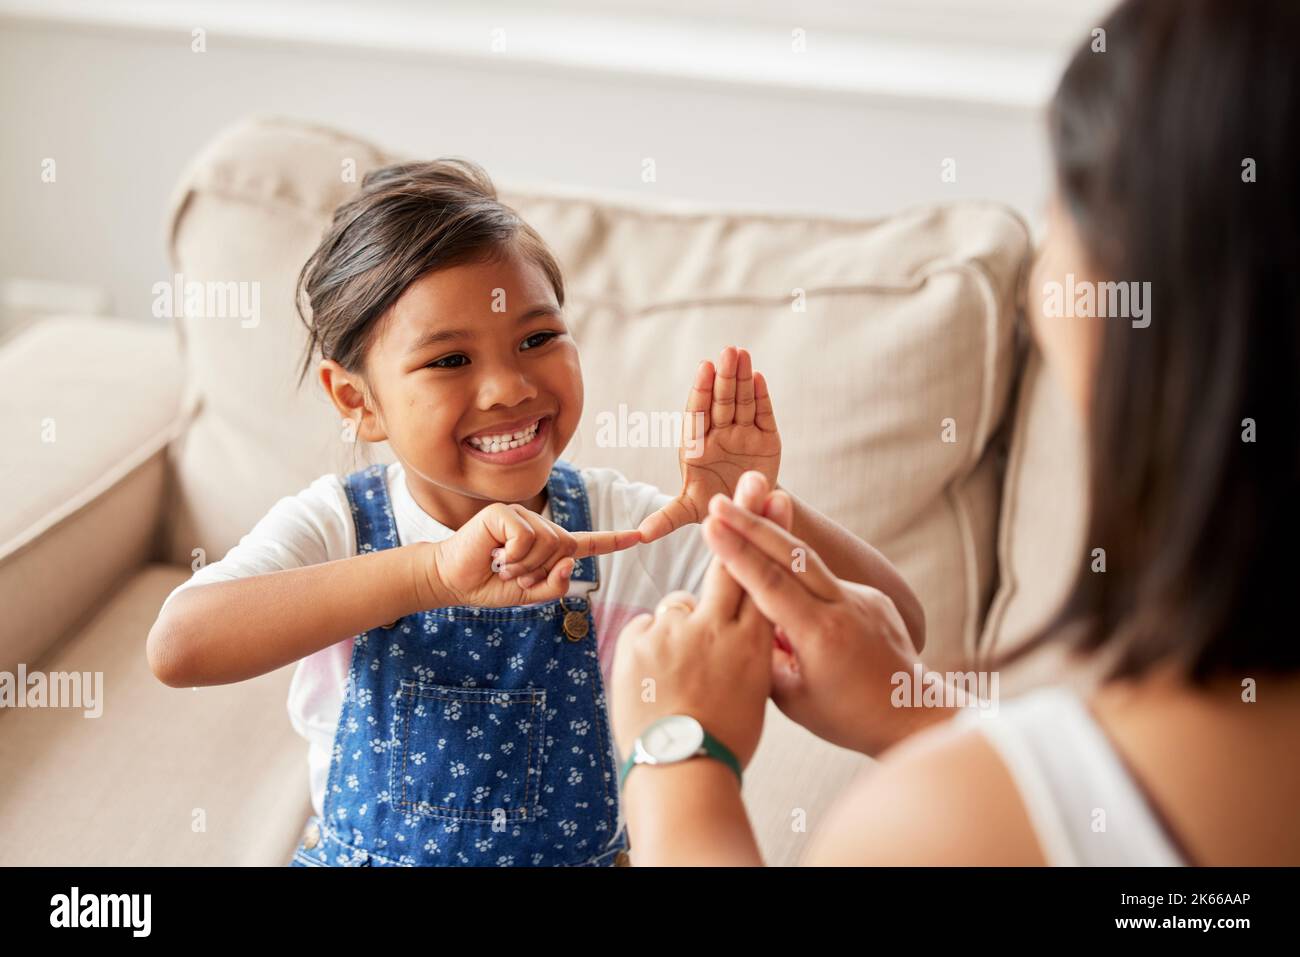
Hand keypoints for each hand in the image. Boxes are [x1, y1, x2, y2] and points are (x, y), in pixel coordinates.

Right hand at [423, 502, 639, 607]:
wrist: (452, 581)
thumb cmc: (489, 585)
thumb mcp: (529, 593)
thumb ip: (555, 585)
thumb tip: (572, 561)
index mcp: (549, 545)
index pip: (586, 542)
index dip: (613, 541)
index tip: (641, 536)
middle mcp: (539, 526)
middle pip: (564, 548)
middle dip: (539, 572)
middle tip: (511, 574)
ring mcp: (522, 515)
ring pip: (548, 543)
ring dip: (524, 565)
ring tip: (501, 565)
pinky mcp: (505, 512)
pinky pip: (527, 538)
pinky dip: (513, 554)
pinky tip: (494, 554)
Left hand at [611, 473, 775, 766]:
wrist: (680, 772)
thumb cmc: (725, 741)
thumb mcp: (757, 694)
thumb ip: (751, 651)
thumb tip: (745, 627)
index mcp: (753, 642)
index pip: (763, 575)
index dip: (768, 533)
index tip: (772, 496)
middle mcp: (717, 627)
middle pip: (728, 563)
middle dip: (739, 520)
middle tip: (747, 482)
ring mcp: (674, 631)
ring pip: (680, 606)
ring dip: (681, 628)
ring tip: (678, 676)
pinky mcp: (638, 640)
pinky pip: (647, 627)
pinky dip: (650, 646)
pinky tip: (655, 680)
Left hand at [637, 346, 780, 542]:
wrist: (748, 508)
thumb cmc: (713, 503)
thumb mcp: (690, 512)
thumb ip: (667, 518)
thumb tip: (639, 535)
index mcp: (697, 446)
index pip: (698, 414)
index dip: (701, 391)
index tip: (704, 369)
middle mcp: (719, 434)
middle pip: (721, 402)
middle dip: (724, 378)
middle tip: (727, 352)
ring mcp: (743, 433)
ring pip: (742, 402)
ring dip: (742, 377)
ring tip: (742, 354)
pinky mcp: (767, 437)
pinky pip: (763, 413)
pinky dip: (762, 396)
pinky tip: (758, 376)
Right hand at [701, 472, 923, 756]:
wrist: (911, 715)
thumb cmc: (847, 718)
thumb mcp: (793, 699)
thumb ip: (764, 655)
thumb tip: (743, 622)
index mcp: (821, 635)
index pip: (770, 583)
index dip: (737, 552)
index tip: (711, 525)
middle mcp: (844, 607)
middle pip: (792, 554)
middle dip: (752, 523)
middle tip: (719, 501)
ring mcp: (863, 598)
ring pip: (809, 563)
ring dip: (773, 540)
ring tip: (744, 517)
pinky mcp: (873, 598)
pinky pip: (827, 583)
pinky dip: (800, 579)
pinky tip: (786, 587)